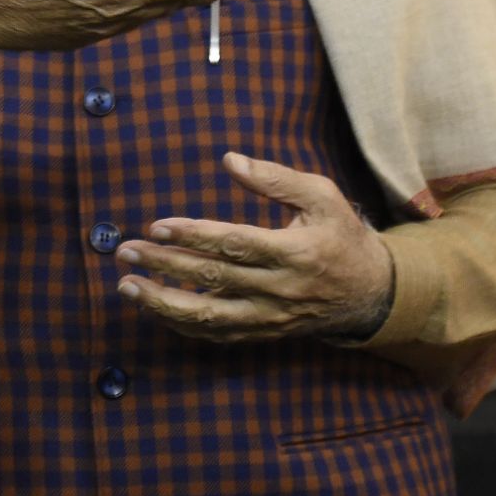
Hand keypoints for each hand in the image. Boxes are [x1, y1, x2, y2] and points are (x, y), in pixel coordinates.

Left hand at [116, 151, 393, 342]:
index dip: (193, 236)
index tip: (156, 226)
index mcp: (295, 252)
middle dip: (164, 265)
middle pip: (213, 279)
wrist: (370, 294)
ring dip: (163, 303)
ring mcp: (270, 317)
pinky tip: (154, 307)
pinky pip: (217, 335)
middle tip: (124, 251)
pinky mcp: (263, 332)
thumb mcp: (322, 196)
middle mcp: (280, 289)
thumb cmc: (341, 236)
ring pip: (209, 317)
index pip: (235, 244)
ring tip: (127, 285)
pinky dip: (182, 324)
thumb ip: (276, 179)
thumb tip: (229, 161)